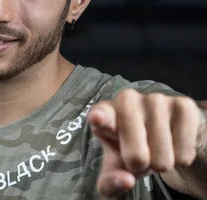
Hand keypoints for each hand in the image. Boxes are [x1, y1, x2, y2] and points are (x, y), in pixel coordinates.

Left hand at [87, 89, 206, 197]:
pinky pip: (184, 152)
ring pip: (162, 158)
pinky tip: (173, 143)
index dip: (100, 118)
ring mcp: (155, 99)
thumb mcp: (116, 168)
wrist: (165, 135)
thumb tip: (125, 181)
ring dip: (162, 163)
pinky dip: (180, 158)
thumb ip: (110, 182)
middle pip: (136, 155)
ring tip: (156, 148)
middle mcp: (127, 99)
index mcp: (104, 113)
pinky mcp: (182, 105)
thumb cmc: (132, 148)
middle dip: (140, 166)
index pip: (100, 114)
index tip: (98, 119)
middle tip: (139, 156)